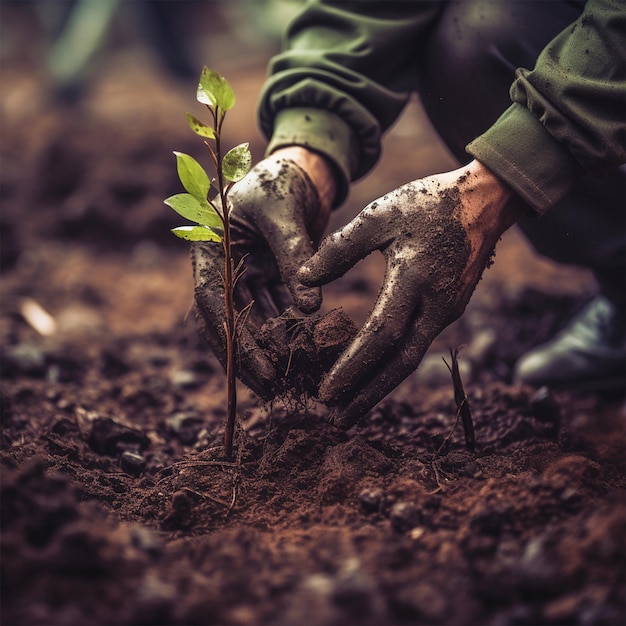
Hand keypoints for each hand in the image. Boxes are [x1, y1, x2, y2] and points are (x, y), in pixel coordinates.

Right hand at [192, 147, 336, 397]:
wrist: (299, 166)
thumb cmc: (281, 178)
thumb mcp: (284, 214)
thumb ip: (295, 258)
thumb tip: (310, 308)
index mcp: (211, 250)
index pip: (215, 305)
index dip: (236, 342)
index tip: (262, 371)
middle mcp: (224, 267)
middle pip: (231, 322)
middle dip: (251, 357)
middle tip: (274, 389)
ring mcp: (247, 274)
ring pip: (255, 320)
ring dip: (272, 348)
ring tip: (292, 378)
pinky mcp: (270, 276)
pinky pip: (277, 309)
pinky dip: (290, 329)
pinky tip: (307, 351)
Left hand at [298, 160, 522, 427]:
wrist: (485, 201)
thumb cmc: (429, 203)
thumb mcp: (380, 216)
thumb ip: (340, 248)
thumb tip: (303, 279)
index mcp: (415, 280)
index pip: (380, 336)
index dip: (353, 367)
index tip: (326, 392)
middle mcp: (436, 306)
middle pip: (399, 364)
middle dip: (367, 395)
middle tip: (337, 421)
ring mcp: (446, 311)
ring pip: (410, 359)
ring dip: (380, 385)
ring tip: (351, 409)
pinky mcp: (449, 310)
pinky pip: (417, 345)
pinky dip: (392, 365)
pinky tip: (373, 373)